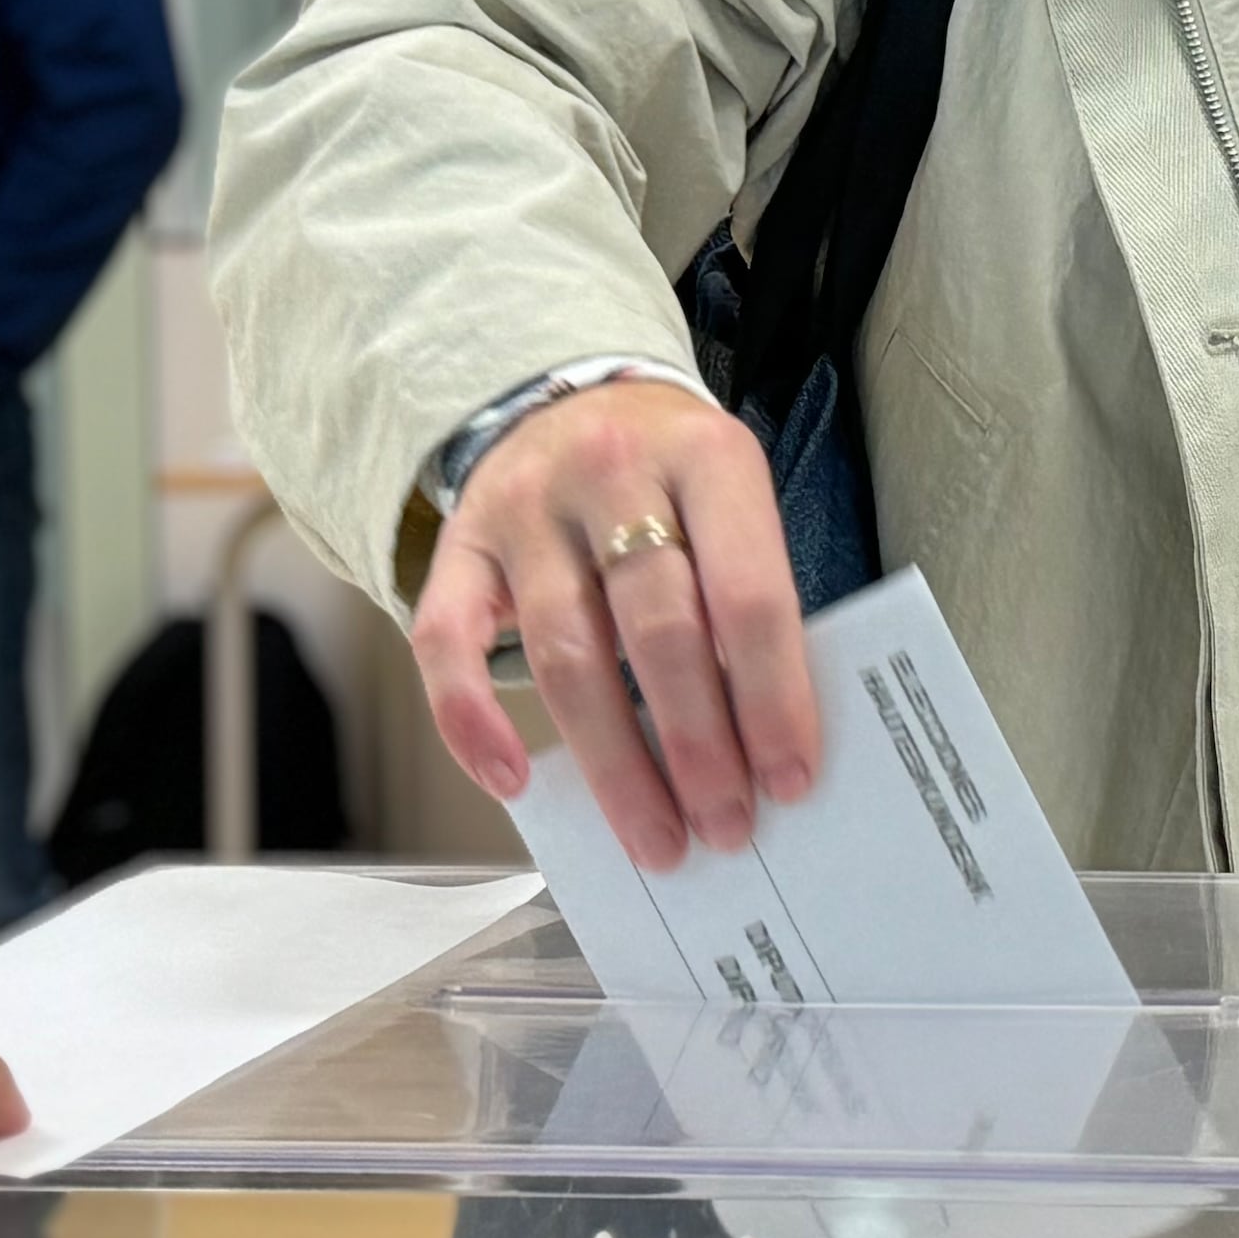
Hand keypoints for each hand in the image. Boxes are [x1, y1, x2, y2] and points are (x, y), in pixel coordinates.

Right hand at [409, 378, 814, 872]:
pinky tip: (514, 782)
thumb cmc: (669, 479)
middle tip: (726, 825)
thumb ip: (747, 597)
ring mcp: (527, 510)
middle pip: (658, 629)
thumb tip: (768, 741)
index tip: (791, 778)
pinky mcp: (460, 546)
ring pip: (567, 654)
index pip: (747, 593)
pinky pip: (447, 643)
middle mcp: (612, 473)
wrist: (568, 402)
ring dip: (615, 763)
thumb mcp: (731, 501)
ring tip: (656, 835)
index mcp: (706, 457)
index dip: (772, 696)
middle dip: (698, 745)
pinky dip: (472, 721)